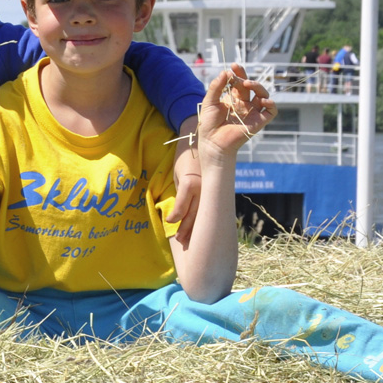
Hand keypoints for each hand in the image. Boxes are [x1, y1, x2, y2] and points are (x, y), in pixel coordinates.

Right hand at [166, 115, 200, 244]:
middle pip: (202, 217)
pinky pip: (183, 201)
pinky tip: (171, 221)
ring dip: (185, 227)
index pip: (208, 214)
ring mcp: (201, 186)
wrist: (192, 135)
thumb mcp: (190, 177)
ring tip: (180, 239)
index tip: (197, 242)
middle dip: (194, 233)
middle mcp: (210, 190)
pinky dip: (177, 213)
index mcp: (212, 191)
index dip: (201, 229)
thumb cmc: (192, 157)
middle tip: (187, 247)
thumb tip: (182, 209)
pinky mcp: (190, 180)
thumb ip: (189, 193)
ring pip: (193, 213)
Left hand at [198, 64, 276, 159]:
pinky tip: (264, 100)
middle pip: (251, 86)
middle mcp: (244, 104)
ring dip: (258, 86)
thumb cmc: (209, 124)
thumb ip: (216, 87)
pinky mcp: (258, 122)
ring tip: (247, 84)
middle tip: (238, 72)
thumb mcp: (209, 102)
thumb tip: (225, 72)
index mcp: (233, 98)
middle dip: (245, 76)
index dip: (238, 73)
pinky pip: (271, 111)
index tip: (233, 66)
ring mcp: (252, 112)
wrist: (213, 143)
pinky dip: (271, 105)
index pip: (239, 82)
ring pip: (263, 95)